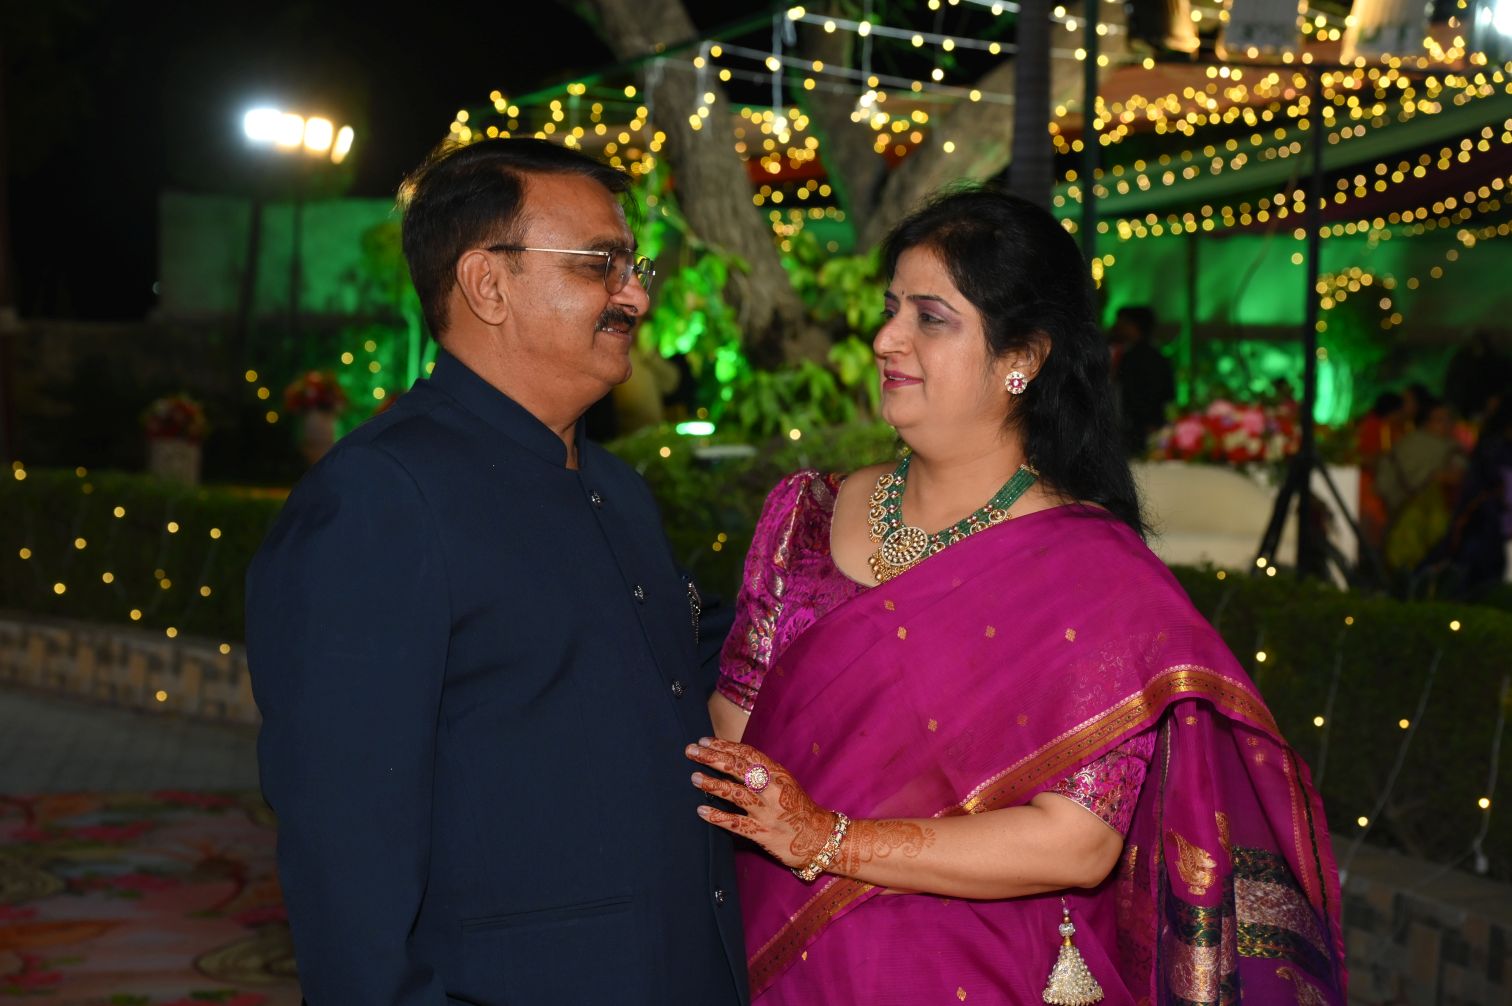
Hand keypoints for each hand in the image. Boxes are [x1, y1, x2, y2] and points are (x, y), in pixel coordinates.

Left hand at [685, 737, 835, 870]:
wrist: (818, 836)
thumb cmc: (797, 807)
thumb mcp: (783, 781)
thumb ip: (761, 771)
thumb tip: (732, 757)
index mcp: (776, 773)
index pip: (746, 754)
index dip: (724, 745)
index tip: (704, 740)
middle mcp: (771, 789)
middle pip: (738, 768)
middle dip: (713, 757)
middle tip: (691, 751)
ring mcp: (766, 811)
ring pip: (736, 794)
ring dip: (713, 784)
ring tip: (694, 777)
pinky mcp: (763, 833)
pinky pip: (736, 824)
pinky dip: (718, 816)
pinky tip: (701, 810)